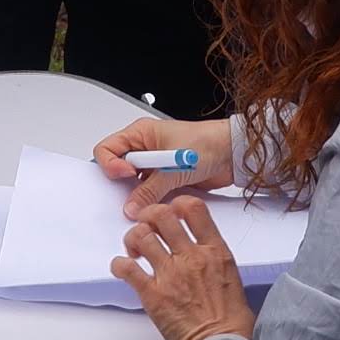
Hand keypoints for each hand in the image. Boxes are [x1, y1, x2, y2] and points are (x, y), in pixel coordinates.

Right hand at [91, 114, 240, 211]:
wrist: (231, 154)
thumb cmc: (206, 143)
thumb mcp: (173, 166)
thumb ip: (149, 189)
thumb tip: (132, 206)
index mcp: (140, 134)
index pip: (107, 149)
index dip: (111, 165)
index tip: (127, 176)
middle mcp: (144, 148)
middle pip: (117, 169)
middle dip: (122, 184)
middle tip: (132, 194)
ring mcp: (154, 165)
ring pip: (133, 184)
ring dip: (140, 195)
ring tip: (150, 199)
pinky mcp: (165, 180)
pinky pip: (149, 193)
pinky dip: (151, 201)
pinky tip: (159, 203)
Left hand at [112, 197, 256, 339]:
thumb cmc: (231, 320)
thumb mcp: (231, 276)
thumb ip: (214, 256)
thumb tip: (201, 250)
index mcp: (215, 251)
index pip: (194, 208)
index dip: (177, 204)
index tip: (171, 211)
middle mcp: (191, 257)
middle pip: (161, 216)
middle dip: (149, 216)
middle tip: (146, 226)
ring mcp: (171, 274)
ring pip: (141, 236)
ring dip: (133, 239)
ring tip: (135, 250)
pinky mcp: (153, 295)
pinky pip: (127, 269)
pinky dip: (119, 264)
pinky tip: (123, 268)